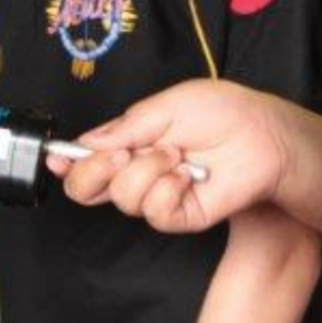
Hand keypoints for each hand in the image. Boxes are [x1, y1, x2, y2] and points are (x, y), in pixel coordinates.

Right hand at [55, 79, 290, 233]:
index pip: (87, 161)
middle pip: (88, 189)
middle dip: (95, 170)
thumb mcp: (166, 106)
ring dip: (147, 170)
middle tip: (123, 151)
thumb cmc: (223, 111)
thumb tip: (85, 142)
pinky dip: (167, 190)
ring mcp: (158, 194)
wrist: (263, 135)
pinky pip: (153, 212)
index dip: (68, 162)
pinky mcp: (179, 215)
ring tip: (177, 154)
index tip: (58, 158)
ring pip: (122, 197)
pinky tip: (187, 176)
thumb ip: (123, 127)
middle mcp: (139, 171)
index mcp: (132, 143)